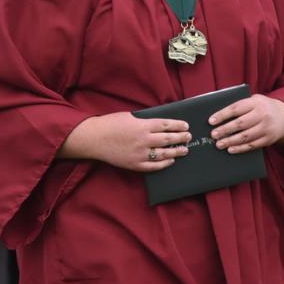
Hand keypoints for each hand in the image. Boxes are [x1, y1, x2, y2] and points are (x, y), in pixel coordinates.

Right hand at [62, 112, 191, 171]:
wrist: (94, 139)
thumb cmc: (110, 124)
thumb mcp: (130, 116)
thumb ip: (145, 121)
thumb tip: (160, 124)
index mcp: (142, 125)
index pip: (166, 125)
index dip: (178, 125)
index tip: (186, 126)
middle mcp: (143, 140)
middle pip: (168, 139)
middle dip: (181, 138)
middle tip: (189, 137)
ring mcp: (140, 154)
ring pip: (163, 154)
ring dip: (176, 152)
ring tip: (184, 150)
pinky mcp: (135, 165)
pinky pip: (153, 167)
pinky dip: (164, 164)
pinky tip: (170, 161)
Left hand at [210, 94, 283, 153]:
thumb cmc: (263, 108)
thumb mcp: (254, 101)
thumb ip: (240, 106)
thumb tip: (219, 116)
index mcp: (256, 102)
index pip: (236, 108)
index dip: (222, 115)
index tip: (211, 121)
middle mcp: (262, 114)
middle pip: (240, 123)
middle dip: (225, 130)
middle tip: (213, 135)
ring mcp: (266, 128)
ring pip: (245, 136)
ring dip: (230, 141)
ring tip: (219, 144)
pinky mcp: (268, 139)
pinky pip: (252, 145)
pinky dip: (240, 148)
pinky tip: (230, 150)